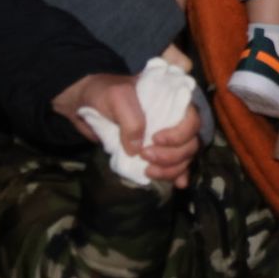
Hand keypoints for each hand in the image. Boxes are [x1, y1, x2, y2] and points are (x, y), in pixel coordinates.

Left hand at [53, 73, 201, 187]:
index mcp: (172, 100)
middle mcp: (174, 119)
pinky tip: (177, 184)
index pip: (192, 120)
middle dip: (172, 155)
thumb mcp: (117, 98)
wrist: (86, 104)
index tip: (155, 139)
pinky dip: (178, 175)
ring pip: (185, 156)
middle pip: (191, 142)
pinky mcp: (156, 151)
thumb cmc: (105, 93)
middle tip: (145, 156)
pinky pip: (175, 165)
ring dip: (172, 168)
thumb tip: (138, 149)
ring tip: (149, 171)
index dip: (179, 134)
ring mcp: (166, 137)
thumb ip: (131, 120)